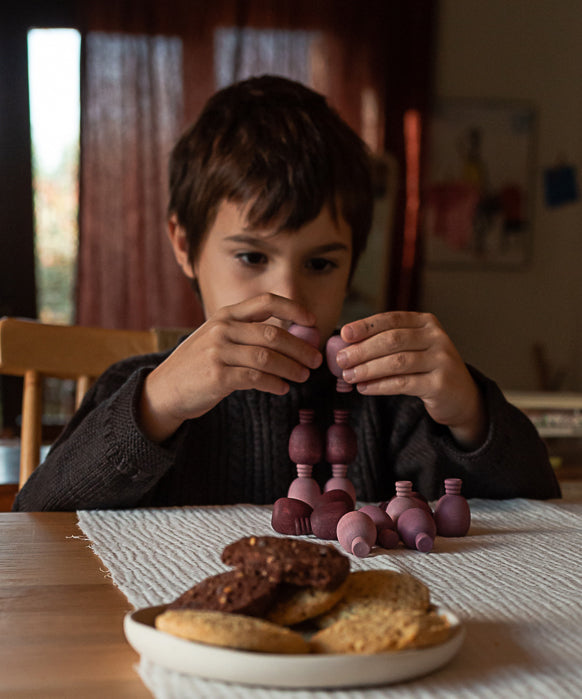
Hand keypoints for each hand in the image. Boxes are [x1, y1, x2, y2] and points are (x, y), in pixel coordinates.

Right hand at [140, 293, 321, 441]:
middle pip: (272, 333)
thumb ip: (245, 333)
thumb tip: (288, 338)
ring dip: (291, 368)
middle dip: (300, 348)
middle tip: (314, 360)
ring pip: (267, 357)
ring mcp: (218, 352)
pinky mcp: (217, 376)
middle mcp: (222, 329)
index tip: (312, 321)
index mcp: (225, 315)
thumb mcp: (217, 339)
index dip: (293, 309)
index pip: (266, 302)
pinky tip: (282, 388)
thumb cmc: (198, 365)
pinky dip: (274, 383)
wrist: (163, 390)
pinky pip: (255, 378)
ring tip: (303, 376)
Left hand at [336, 311, 486, 448]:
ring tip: (349, 376)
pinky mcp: (440, 384)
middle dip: (362, 350)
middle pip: (392, 340)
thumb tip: (345, 344)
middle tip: (341, 360)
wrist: (460, 396)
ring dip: (368, 369)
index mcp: (426, 322)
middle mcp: (437, 337)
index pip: (391, 319)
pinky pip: (403, 384)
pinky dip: (380, 386)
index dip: (366, 326)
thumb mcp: (412, 348)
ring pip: (397, 362)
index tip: (344, 334)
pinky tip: (364, 388)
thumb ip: (386, 342)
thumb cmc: (427, 369)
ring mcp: (442, 360)